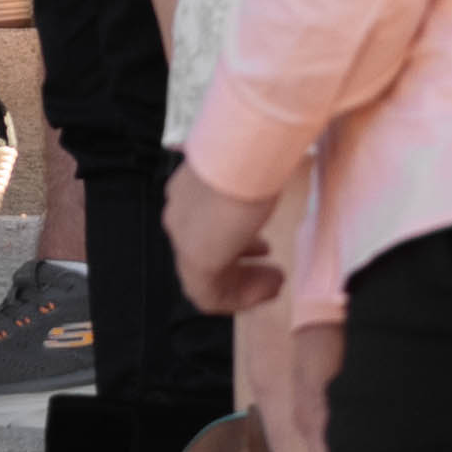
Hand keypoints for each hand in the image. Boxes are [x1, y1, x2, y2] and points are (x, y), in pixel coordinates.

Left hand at [167, 165, 285, 315]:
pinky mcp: (196, 263)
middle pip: (204, 252)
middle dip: (238, 262)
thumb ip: (245, 181)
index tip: (261, 247)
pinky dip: (243, 296)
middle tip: (268, 267)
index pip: (202, 227)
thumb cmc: (248, 155)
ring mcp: (183, 241)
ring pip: (207, 277)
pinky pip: (212, 294)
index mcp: (185, 193)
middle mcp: (178, 217)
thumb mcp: (245, 170)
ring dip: (242, 282)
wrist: (239, 157)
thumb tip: (264, 176)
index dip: (233, 240)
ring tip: (273, 279)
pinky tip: (272, 286)